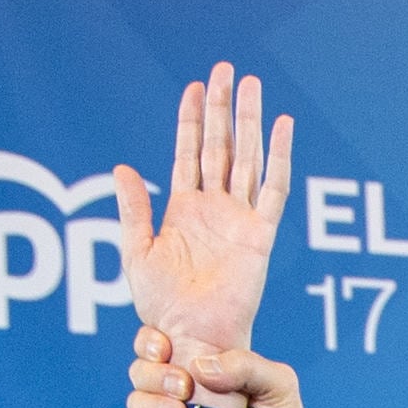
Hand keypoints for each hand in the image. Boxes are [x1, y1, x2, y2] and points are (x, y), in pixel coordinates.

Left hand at [111, 63, 290, 374]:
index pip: (189, 152)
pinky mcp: (259, 237)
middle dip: (224, 107)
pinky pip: (274, 191)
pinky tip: (284, 127)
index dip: (192, 119)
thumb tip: (123, 167)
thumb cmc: (161, 307)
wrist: (189, 338)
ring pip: (247, 158)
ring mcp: (238, 219)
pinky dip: (280, 159)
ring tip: (252, 84)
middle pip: (221, 146)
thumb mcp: (136, 253)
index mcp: (184, 209)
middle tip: (227, 69)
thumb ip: (133, 210)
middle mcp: (214, 208)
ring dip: (250, 122)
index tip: (196, 85)